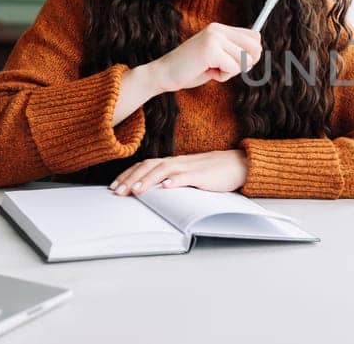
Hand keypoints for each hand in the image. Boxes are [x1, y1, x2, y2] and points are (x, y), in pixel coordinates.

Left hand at [109, 149, 247, 195]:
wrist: (238, 164)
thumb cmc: (213, 172)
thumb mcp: (188, 175)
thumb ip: (172, 180)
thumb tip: (153, 192)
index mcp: (173, 162)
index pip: (145, 165)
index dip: (128, 174)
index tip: (114, 186)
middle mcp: (178, 162)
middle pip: (149, 166)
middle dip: (131, 179)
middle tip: (117, 191)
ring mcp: (190, 167)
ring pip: (164, 170)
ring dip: (147, 180)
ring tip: (135, 191)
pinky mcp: (203, 175)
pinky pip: (187, 176)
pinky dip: (175, 181)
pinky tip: (166, 187)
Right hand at [147, 22, 262, 92]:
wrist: (164, 74)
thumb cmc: (191, 69)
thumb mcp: (217, 57)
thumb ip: (234, 51)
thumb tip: (258, 52)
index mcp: (219, 28)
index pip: (254, 36)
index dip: (252, 54)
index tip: (237, 63)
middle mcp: (218, 29)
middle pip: (255, 47)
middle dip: (246, 63)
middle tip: (226, 69)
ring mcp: (213, 38)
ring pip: (244, 60)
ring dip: (231, 72)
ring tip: (211, 69)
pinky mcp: (210, 50)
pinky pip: (233, 68)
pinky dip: (223, 76)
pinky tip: (207, 72)